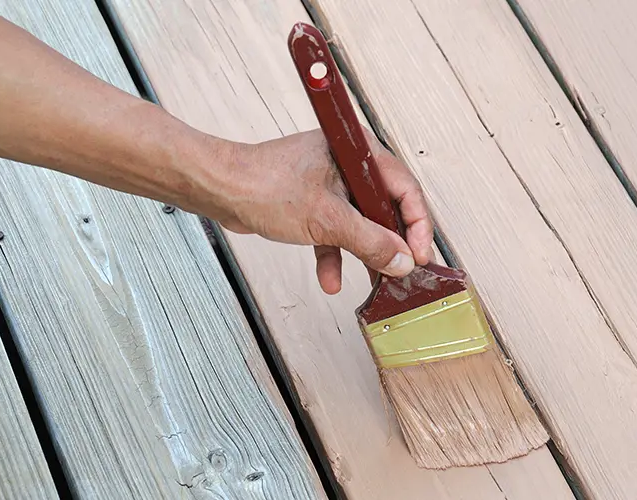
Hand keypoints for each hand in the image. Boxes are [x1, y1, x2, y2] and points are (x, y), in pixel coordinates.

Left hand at [213, 128, 434, 294]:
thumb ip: (370, 242)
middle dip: (392, 244)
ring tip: (374, 283)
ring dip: (365, 255)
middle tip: (401, 271)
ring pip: (362, 224)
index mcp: (359, 153)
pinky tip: (330, 279)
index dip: (417, 226)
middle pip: (387, 209)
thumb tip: (401, 261)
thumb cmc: (263, 185)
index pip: (405, 190)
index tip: (418, 256)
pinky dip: (335, 255)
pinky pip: (336, 231)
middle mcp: (349, 165)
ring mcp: (331, 184)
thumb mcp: (327, 220)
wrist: (218, 188)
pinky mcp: (314, 203)